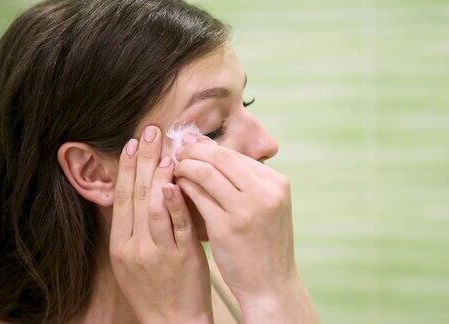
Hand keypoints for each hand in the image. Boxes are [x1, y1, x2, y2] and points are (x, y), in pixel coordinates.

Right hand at [110, 125, 211, 323]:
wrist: (171, 320)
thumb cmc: (155, 286)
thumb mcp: (134, 257)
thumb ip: (137, 226)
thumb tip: (143, 189)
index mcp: (120, 243)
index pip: (122, 197)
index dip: (126, 168)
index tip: (132, 142)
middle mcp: (133, 246)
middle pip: (136, 195)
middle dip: (142, 160)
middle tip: (150, 132)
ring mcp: (156, 252)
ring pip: (153, 208)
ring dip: (158, 178)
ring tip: (165, 152)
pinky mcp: (180, 259)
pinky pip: (177, 227)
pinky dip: (176, 204)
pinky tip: (176, 184)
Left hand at [174, 135, 316, 323]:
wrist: (271, 283)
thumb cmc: (264, 243)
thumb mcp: (269, 207)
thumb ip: (248, 181)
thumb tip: (210, 151)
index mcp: (277, 183)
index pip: (236, 155)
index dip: (208, 147)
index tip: (190, 144)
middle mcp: (264, 192)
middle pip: (221, 157)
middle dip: (193, 150)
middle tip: (175, 150)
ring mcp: (246, 209)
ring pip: (206, 173)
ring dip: (184, 166)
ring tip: (171, 167)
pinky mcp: (227, 227)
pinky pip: (197, 196)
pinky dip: (182, 187)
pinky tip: (173, 188)